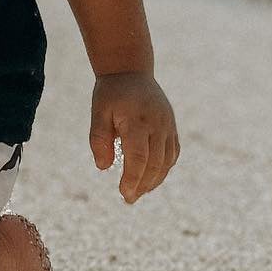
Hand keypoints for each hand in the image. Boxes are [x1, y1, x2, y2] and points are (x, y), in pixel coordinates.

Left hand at [89, 72, 179, 202]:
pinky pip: (172, 153)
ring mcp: (168, 125)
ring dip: (154, 180)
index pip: (139, 157)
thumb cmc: (111, 93)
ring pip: (167, 161)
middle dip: (143, 185)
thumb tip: (103, 167)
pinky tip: (151, 178)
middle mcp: (158, 124)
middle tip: (128, 199)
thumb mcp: (98, 111)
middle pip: (156, 163)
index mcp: (138, 120)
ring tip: (138, 192)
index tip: (123, 194)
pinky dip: (164, 169)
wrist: (131, 71)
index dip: (133, 178)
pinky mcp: (172, 126)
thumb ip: (98, 138)